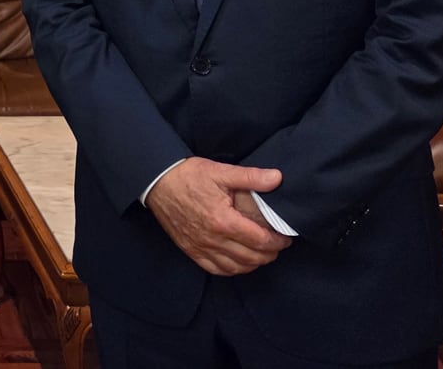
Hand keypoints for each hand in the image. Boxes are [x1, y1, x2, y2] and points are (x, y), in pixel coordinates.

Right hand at [145, 158, 290, 275]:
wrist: (157, 182)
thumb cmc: (189, 176)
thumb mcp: (220, 171)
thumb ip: (250, 177)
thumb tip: (277, 178)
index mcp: (223, 220)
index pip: (260, 240)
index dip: (277, 242)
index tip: (285, 238)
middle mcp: (213, 239)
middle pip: (251, 257)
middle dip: (269, 254)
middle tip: (277, 246)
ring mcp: (201, 247)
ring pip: (235, 267)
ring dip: (253, 264)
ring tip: (262, 254)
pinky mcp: (191, 250)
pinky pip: (215, 269)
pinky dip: (232, 270)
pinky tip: (239, 262)